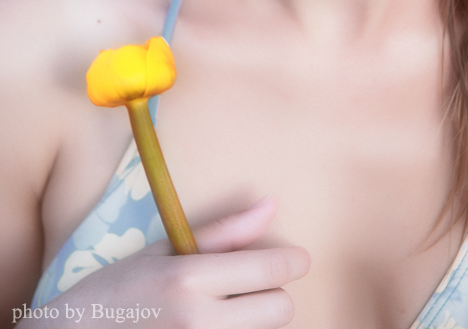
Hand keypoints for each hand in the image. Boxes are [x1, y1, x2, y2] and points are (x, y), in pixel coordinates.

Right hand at [23, 197, 309, 327]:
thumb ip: (224, 232)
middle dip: (272, 293)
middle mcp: (199, 320)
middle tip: (247, 287)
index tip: (295, 258)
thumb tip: (272, 204)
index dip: (292, 260)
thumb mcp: (165, 250)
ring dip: (257, 319)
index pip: (270, 269)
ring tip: (224, 310)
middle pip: (281, 308)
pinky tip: (216, 325)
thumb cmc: (119, 289)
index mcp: (188, 277)